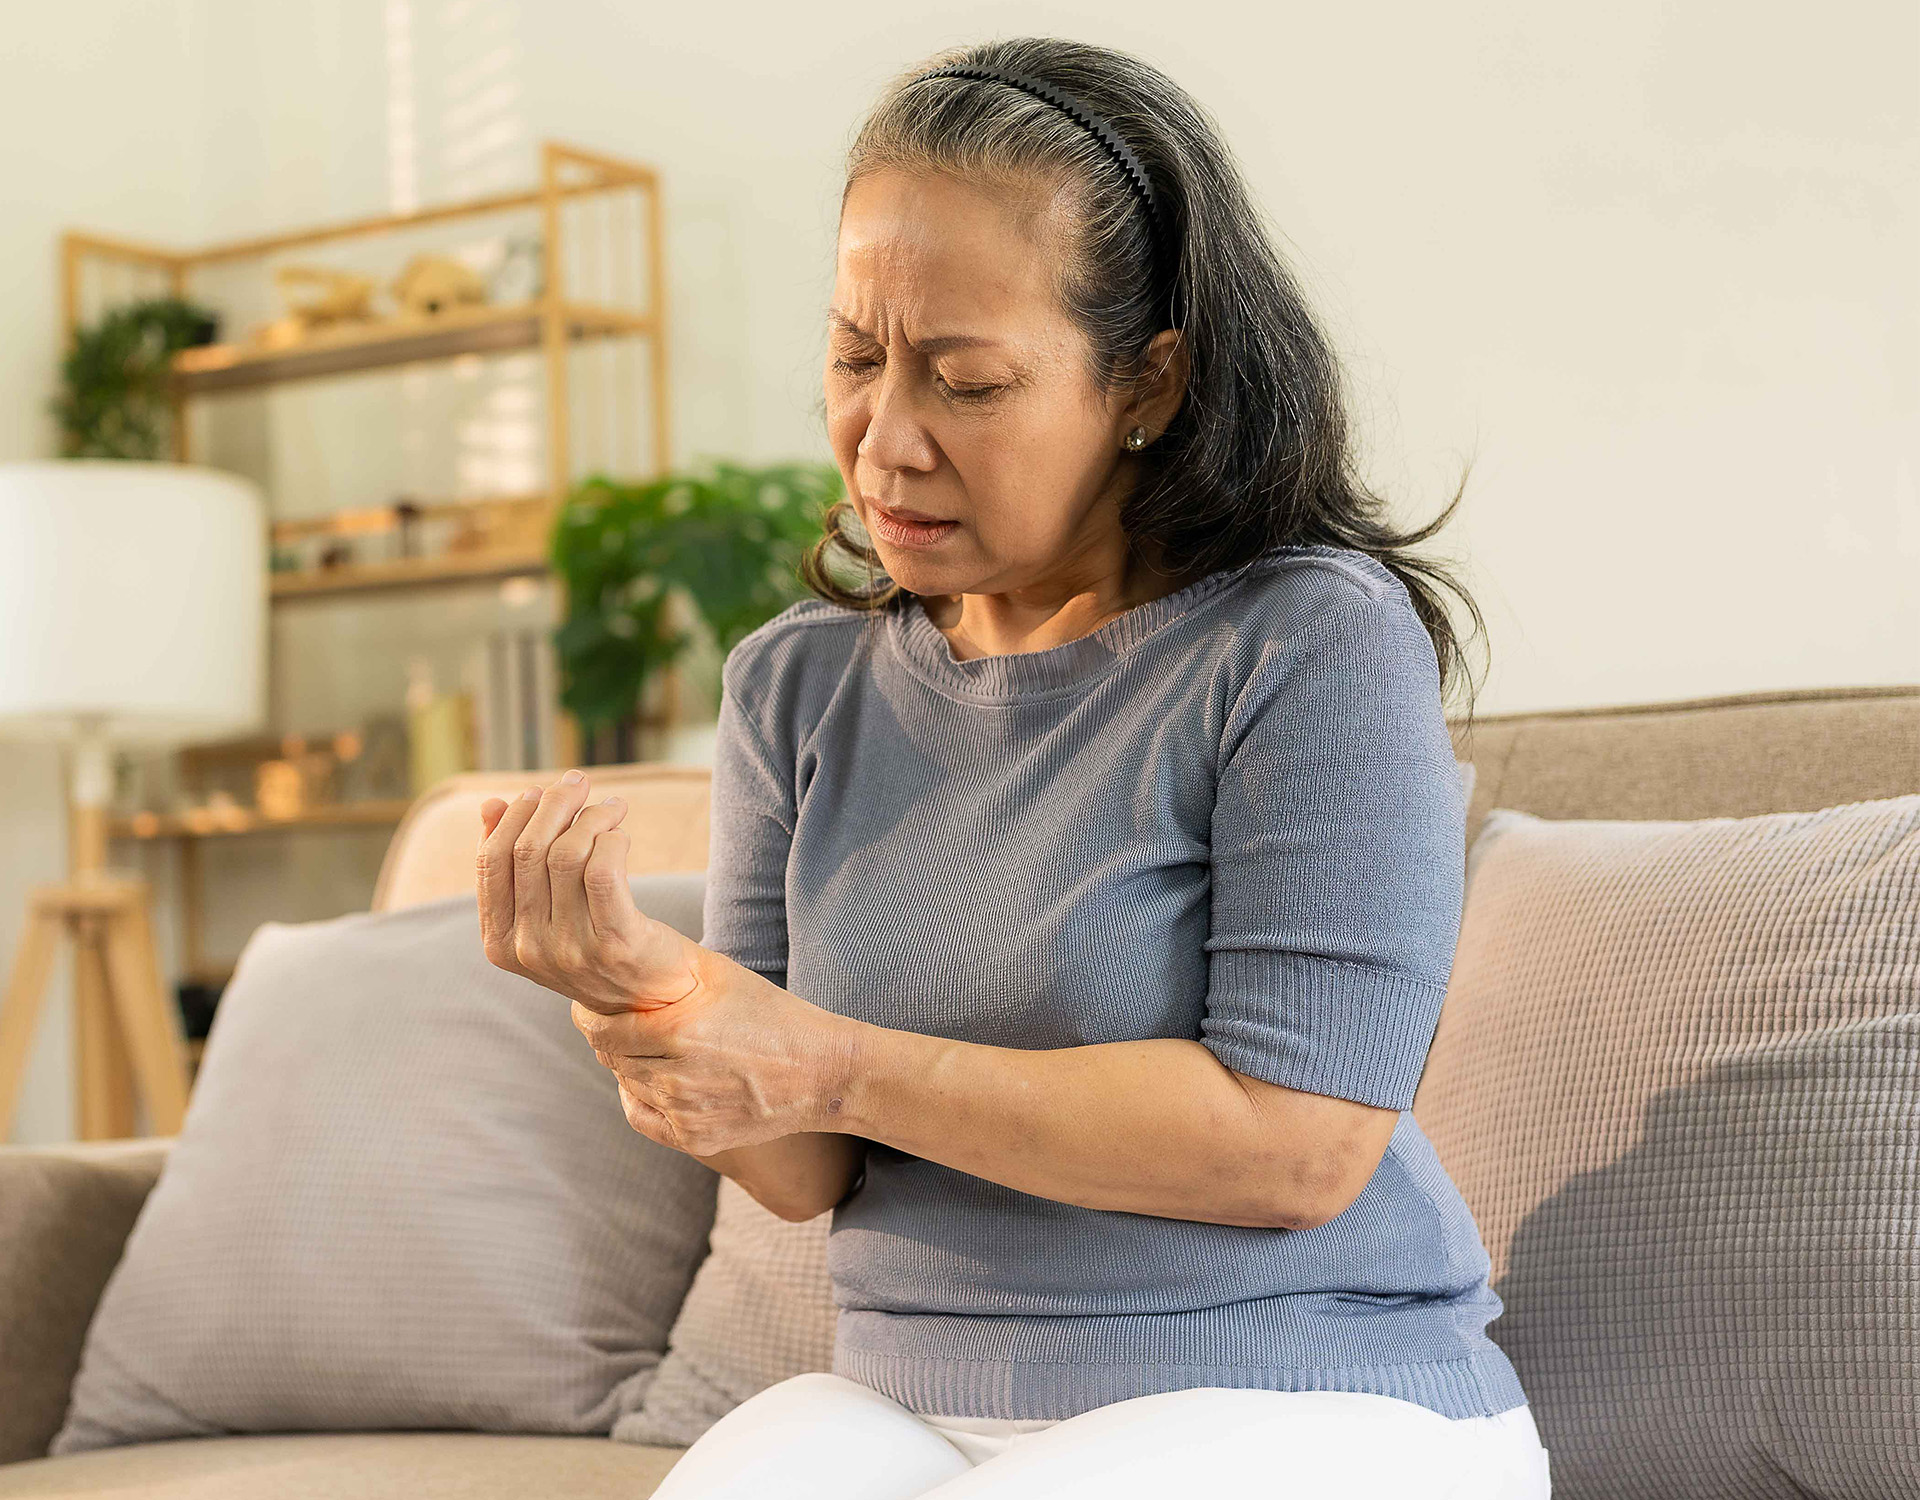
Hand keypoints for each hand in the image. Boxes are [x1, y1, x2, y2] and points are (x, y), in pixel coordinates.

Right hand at [477, 768, 703, 1014]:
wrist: (652, 996)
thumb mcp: (544, 910)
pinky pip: (603, 869)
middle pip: (529, 851)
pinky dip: (610, 838)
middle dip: (553, 805)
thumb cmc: (594, 940)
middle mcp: (529, 949)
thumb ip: (514, 864)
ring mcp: (570, 950)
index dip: (513, 818)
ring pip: (566, 854)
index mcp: (499, 942)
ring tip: (611, 807)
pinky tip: (621, 834)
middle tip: (577, 783)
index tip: (538, 793)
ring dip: (591, 816)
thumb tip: (490, 805)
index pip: (491, 861)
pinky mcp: (615, 942)